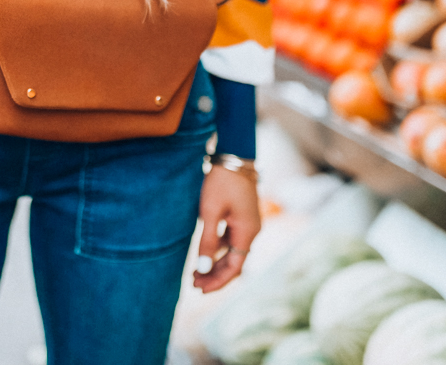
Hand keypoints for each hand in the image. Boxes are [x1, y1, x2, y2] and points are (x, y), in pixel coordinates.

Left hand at [193, 165, 260, 292]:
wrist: (234, 156)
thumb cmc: (222, 182)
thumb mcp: (210, 212)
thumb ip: (207, 241)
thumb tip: (202, 268)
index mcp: (247, 233)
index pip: (235, 268)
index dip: (218, 281)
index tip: (200, 288)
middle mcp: (252, 232)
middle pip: (235, 263)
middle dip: (215, 275)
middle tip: (194, 283)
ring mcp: (248, 225)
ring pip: (233, 253)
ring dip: (216, 263)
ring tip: (195, 272)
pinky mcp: (243, 218)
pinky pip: (232, 241)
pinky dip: (218, 250)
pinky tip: (204, 253)